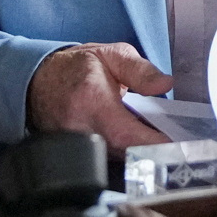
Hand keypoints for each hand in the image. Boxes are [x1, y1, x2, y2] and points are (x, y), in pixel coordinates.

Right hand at [26, 42, 172, 148]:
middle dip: (155, 151)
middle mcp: (81, 128)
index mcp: (92, 101)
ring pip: (118, 160)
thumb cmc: (74, 67)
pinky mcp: (74, 154)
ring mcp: (75, 146)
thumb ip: (140, 70)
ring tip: (160, 141)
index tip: (179, 148)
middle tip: (179, 144)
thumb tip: (164, 84)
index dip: (155, 145)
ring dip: (141, 153)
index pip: (128, 134)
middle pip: (126, 154)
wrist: (37, 81)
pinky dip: (126, 154)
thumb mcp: (110, 55)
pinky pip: (107, 160)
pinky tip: (137, 143)